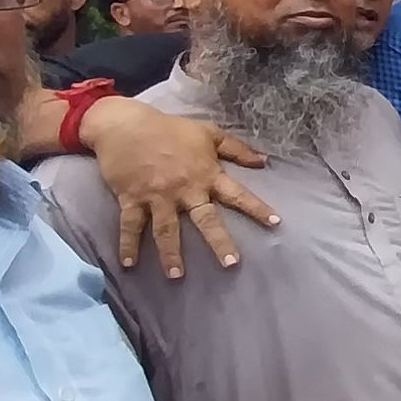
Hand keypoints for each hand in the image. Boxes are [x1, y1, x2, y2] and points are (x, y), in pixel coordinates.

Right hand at [83, 97, 280, 278]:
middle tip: (231, 264)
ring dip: (170, 253)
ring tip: (176, 276)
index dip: (256, 207)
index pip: (237, 194)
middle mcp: (184, 189)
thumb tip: (263, 160)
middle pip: (205, 219)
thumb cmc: (170, 128)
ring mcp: (157, 196)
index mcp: (206, 173)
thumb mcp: (207, 132)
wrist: (126, 124)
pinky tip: (128, 264)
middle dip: (218, 242)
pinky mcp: (132, 199)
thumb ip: (236, 148)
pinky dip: (127, 245)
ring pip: (166, 230)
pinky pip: (130, 226)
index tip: (275, 223)